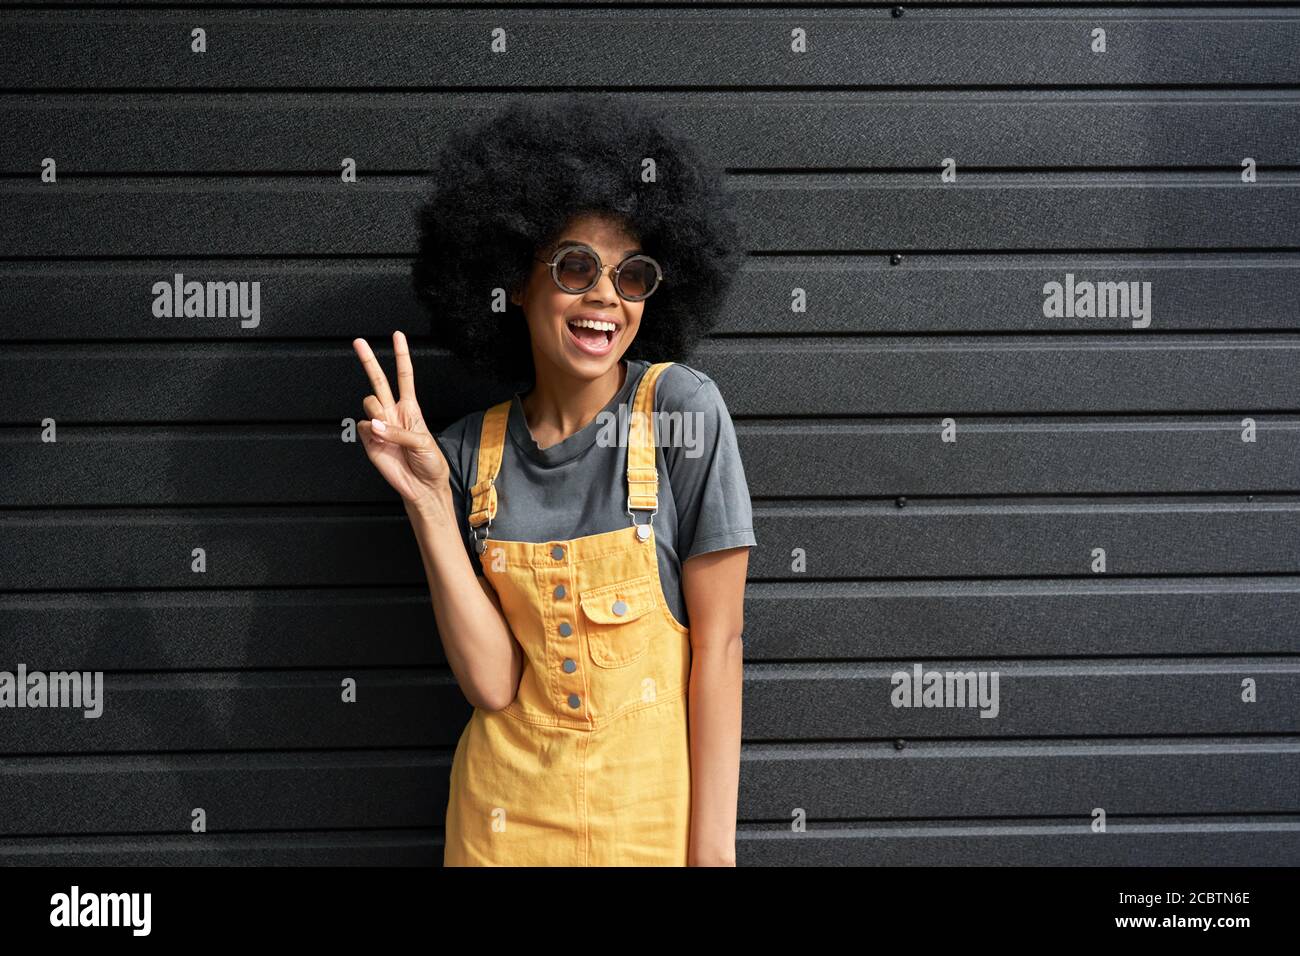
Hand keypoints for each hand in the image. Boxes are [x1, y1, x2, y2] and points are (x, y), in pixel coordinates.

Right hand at [351, 331, 450, 508]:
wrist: (422, 486)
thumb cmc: (430, 463)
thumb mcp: (423, 443)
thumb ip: (399, 431)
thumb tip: (374, 425)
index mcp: (410, 408)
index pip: (404, 376)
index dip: (401, 355)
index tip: (397, 335)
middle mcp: (393, 412)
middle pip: (378, 380)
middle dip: (368, 360)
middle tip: (358, 341)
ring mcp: (379, 425)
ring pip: (369, 403)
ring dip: (377, 412)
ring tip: (387, 430)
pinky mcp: (368, 440)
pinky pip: (361, 426)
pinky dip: (369, 432)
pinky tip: (379, 441)